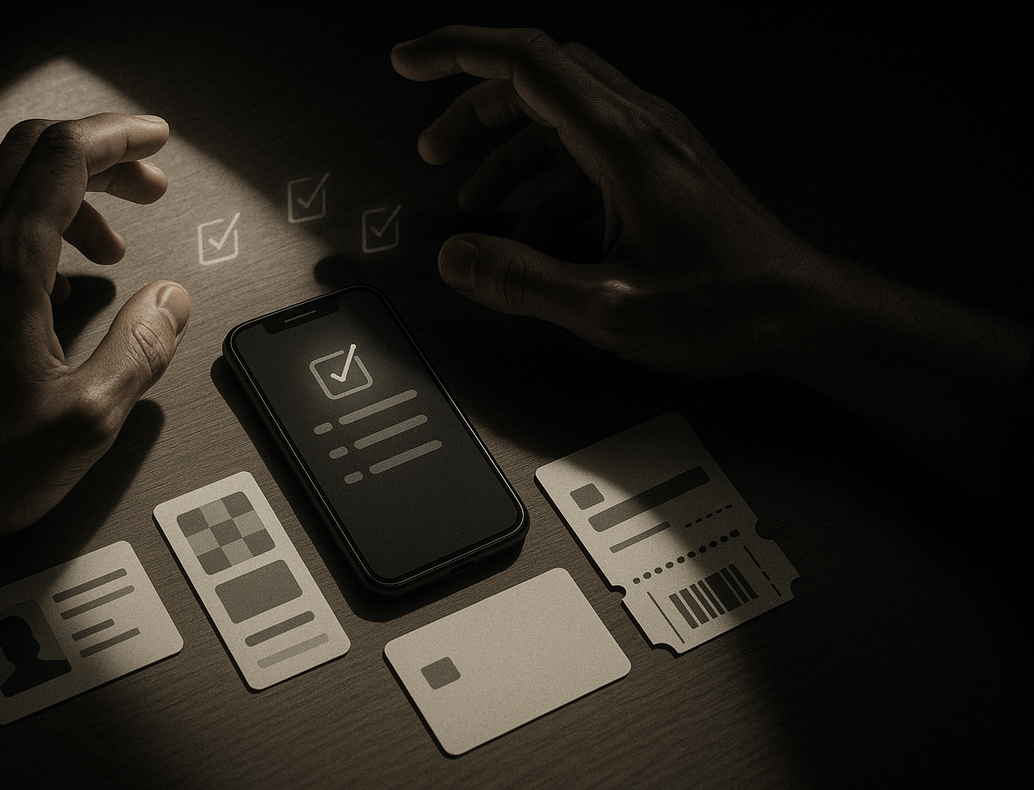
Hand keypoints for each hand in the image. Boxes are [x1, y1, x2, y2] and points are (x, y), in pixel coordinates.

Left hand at [0, 113, 190, 603]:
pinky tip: (53, 279)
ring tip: (107, 243)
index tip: (155, 141)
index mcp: (4, 267)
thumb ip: (140, 349)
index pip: (65, 158)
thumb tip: (171, 301)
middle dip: (98, 154)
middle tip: (144, 184)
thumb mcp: (86, 418)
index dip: (119, 138)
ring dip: (61, 191)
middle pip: (29, 153)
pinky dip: (25, 222)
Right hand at [393, 27, 1029, 495]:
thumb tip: (458, 257)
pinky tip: (534, 234)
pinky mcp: (661, 174)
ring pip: (561, 118)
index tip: (410, 61)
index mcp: (623, 142)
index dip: (457, 53)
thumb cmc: (727, 305)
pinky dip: (547, 182)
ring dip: (508, 150)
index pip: (526, 63)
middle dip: (475, 107)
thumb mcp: (610, 307)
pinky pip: (588, 156)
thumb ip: (523, 281)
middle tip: (434, 147)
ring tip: (474, 198)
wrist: (801, 314)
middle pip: (539, 81)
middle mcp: (640, 129)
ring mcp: (654, 148)